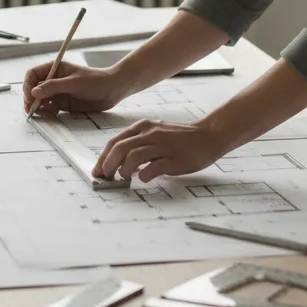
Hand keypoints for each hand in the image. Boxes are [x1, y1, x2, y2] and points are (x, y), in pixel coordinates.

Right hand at [23, 61, 127, 114]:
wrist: (112, 90)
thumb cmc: (95, 80)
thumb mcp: (73, 83)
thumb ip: (53, 87)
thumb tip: (34, 92)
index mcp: (54, 68)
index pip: (33, 74)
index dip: (28, 85)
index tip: (30, 96)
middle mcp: (53, 80)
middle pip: (33, 88)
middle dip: (30, 98)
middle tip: (31, 109)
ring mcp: (57, 92)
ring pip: (40, 100)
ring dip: (37, 107)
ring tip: (39, 113)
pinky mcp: (63, 103)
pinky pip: (49, 108)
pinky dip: (46, 112)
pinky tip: (50, 114)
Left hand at [92, 119, 224, 182]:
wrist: (208, 136)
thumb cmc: (181, 138)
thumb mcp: (156, 134)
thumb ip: (139, 145)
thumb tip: (121, 164)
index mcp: (144, 127)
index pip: (115, 141)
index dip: (103, 157)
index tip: (98, 171)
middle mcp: (151, 134)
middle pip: (121, 148)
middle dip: (109, 164)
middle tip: (106, 177)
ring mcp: (163, 146)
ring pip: (134, 156)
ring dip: (124, 170)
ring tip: (124, 178)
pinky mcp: (174, 159)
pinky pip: (154, 167)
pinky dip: (145, 175)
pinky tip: (144, 179)